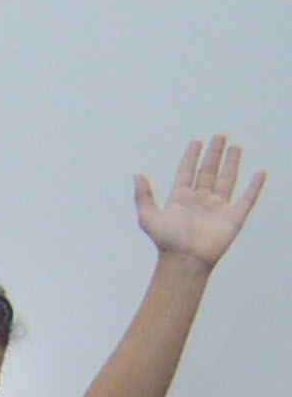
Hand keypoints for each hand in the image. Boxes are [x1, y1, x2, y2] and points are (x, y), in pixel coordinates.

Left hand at [138, 134, 262, 267]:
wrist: (185, 260)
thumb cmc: (167, 241)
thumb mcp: (148, 216)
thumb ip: (142, 196)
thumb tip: (137, 175)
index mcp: (180, 198)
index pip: (187, 172)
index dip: (191, 157)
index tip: (196, 142)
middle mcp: (200, 200)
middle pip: (208, 171)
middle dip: (214, 154)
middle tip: (220, 136)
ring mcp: (218, 208)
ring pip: (227, 179)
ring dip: (231, 163)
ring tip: (235, 147)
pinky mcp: (233, 217)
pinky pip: (246, 198)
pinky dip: (254, 186)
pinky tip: (259, 173)